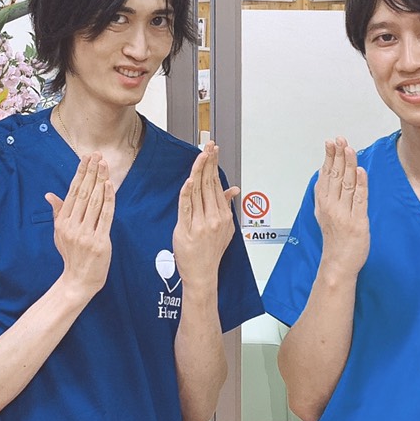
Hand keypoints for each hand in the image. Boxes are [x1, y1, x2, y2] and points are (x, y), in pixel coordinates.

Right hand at [45, 153, 115, 297]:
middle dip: (91, 172)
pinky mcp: (100, 241)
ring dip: (100, 181)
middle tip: (97, 155)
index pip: (73, 192)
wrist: (78, 280)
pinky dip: (108, 200)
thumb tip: (50, 195)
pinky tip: (109, 186)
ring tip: (104, 165)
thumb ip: (58, 213)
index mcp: (63, 222)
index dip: (80, 174)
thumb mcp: (59, 234)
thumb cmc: (71, 255)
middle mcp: (73, 226)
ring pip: (95, 202)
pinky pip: (105, 216)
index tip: (86, 158)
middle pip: (84, 194)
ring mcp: (86, 234)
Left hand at [172, 141, 240, 290]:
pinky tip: (190, 180)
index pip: (217, 185)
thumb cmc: (210, 253)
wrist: (202, 274)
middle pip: (209, 184)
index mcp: (223, 216)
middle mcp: (214, 218)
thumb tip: (233, 189)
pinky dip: (188, 192)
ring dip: (199, 170)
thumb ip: (226, 206)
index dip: (214, 166)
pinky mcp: (187, 229)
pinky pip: (187, 207)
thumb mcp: (225, 229)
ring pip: (199, 191)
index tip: (213, 151)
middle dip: (209, 162)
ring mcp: (201, 223)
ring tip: (201, 155)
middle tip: (209, 146)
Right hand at [314, 138, 368, 278]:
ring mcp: (344, 214)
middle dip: (338, 155)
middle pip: (335, 176)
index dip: (329, 157)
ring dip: (348, 165)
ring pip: (346, 184)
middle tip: (340, 140)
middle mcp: (331, 206)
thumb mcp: (324, 214)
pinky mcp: (357, 222)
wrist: (338, 263)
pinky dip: (360, 184)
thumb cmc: (334, 239)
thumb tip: (328, 174)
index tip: (331, 143)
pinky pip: (359, 199)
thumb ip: (326, 194)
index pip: (325, 175)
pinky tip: (360, 172)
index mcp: (323, 203)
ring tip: (349, 149)